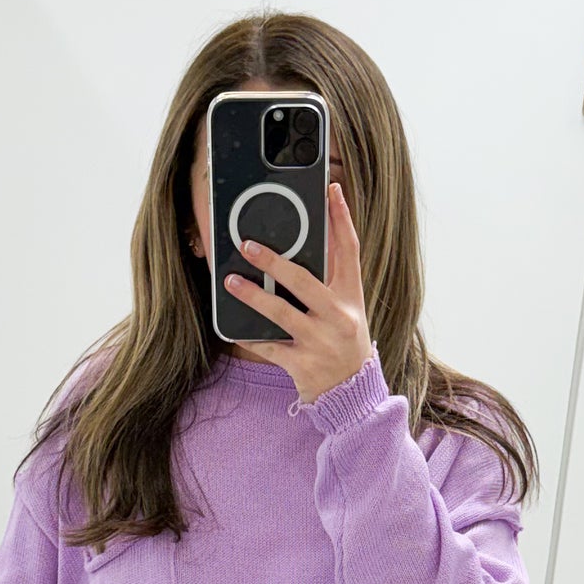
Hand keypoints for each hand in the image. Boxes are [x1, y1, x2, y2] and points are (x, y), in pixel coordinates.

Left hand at [225, 182, 373, 403]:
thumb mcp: (347, 308)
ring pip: (281, 313)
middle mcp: (339, 317)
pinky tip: (233, 325)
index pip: (350, 250)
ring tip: (231, 281)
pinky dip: (249, 336)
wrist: (351, 392)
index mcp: (351, 297)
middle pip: (304, 281)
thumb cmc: (343, 342)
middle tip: (248, 246)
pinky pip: (269, 346)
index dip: (342, 218)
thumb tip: (312, 239)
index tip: (332, 191)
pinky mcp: (302, 365)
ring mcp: (320, 342)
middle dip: (273, 261)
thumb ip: (331, 278)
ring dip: (252, 295)